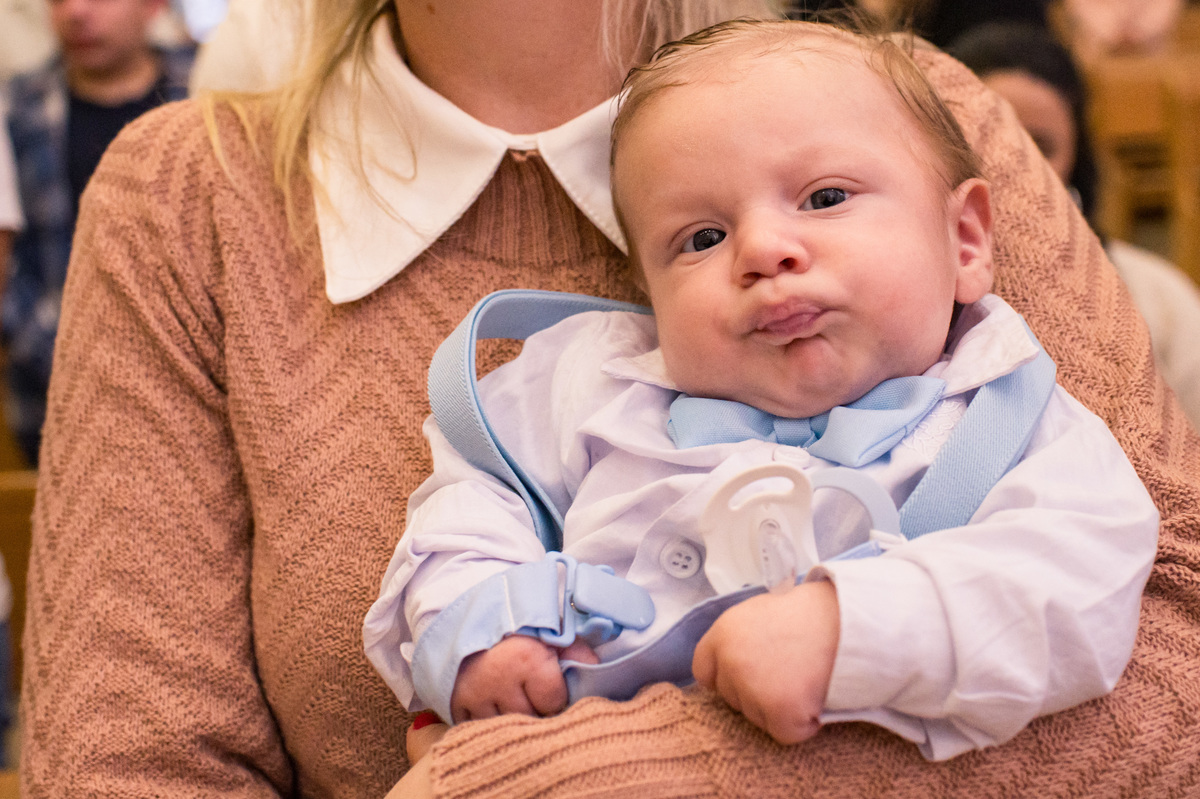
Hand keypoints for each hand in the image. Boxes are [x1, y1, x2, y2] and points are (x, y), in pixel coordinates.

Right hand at [450, 634, 597, 722]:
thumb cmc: (519, 628)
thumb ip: (576, 652)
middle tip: (533, 694)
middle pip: (531, 720)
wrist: (469, 618)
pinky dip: (489, 723)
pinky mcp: (456, 704)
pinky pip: (479, 729)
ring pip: (506, 729)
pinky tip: (495, 706)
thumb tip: (593, 672)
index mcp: (526, 659)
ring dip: (514, 720)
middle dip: (536, 710)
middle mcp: (498, 680)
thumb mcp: (551, 631)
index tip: (551, 684)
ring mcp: (474, 695)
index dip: (556, 696)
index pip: (555, 702)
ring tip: (515, 699)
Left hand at [692, 579, 839, 744]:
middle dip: (756, 694)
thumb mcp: (759, 612)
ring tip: (805, 678)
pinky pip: (785, 733)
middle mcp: (731, 661)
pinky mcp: (779, 711)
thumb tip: (728, 664)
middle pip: (732, 698)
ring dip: (780, 709)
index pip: (704, 671)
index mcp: (723, 633)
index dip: (727, 677)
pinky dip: (803, 724)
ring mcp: (753, 688)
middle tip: (788, 673)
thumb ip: (738, 639)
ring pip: (757, 718)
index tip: (750, 677)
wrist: (848, 619)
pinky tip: (815, 697)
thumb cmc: (809, 614)